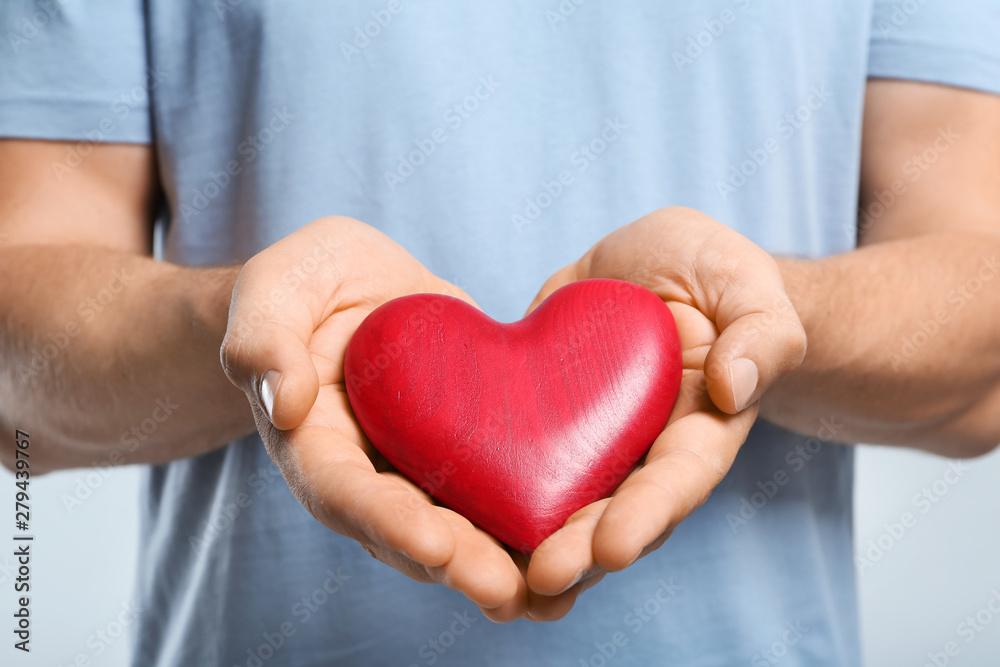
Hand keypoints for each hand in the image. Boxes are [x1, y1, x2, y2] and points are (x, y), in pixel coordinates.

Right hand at [221, 217, 527, 621]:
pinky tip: (581, 546)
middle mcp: (368, 474)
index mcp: (316, 444)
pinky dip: (532, 523)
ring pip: (458, 531)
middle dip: (459, 565)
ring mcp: (417, 470)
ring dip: (502, 565)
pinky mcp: (463, 451)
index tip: (435, 545)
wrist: (354, 284)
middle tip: (508, 592)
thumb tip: (281, 401)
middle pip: (410, 533)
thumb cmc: (304, 283)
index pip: (346, 494)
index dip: (389, 522)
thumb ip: (264, 336)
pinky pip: (495, 493)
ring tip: (555, 595)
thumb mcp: (275, 288)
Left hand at [522, 207, 806, 619]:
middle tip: (542, 578)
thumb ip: (759, 334)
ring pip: (557, 503)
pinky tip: (448, 520)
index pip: (678, 480)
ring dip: (527, 544)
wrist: (649, 269)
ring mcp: (585, 442)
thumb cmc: (713, 275)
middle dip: (578, 549)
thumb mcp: (746, 285)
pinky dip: (483, 492)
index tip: (613, 548)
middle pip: (612, 512)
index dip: (647, 515)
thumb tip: (734, 388)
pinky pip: (509, 458)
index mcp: (698, 429)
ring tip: (493, 581)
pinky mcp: (536, 419)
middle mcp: (639, 453)